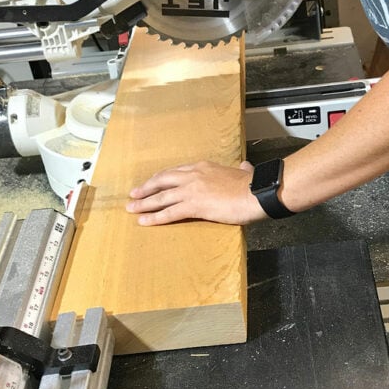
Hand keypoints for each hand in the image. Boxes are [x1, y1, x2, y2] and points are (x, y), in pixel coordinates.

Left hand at [126, 160, 265, 225]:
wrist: (256, 192)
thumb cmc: (253, 185)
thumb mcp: (245, 172)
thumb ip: (242, 170)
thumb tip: (246, 168)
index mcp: (203, 167)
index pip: (176, 172)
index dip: (161, 178)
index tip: (153, 182)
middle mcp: (193, 176)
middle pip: (162, 181)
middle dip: (146, 188)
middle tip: (134, 194)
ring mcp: (191, 191)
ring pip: (161, 197)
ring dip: (144, 204)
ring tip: (131, 209)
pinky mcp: (194, 206)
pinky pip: (169, 212)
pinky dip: (154, 217)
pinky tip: (144, 222)